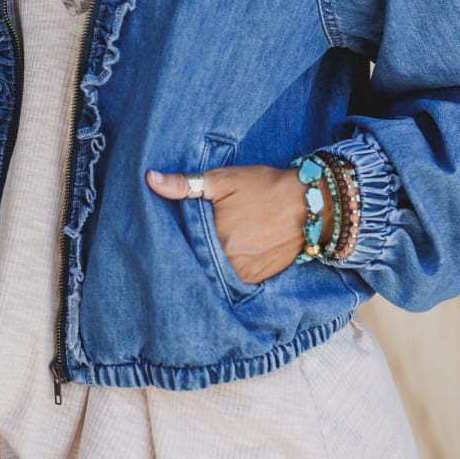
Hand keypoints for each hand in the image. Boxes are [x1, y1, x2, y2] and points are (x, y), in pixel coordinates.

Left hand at [146, 164, 331, 283]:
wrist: (310, 203)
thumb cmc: (263, 187)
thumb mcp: (222, 180)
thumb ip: (184, 184)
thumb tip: (150, 179)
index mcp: (215, 240)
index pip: (181, 248)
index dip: (172, 241)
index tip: (161, 235)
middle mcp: (229, 264)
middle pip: (197, 263)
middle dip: (189, 253)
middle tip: (180, 243)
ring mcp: (245, 275)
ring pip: (215, 273)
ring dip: (207, 263)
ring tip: (205, 247)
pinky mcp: (259, 279)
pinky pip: (233, 279)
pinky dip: (226, 268)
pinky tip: (226, 254)